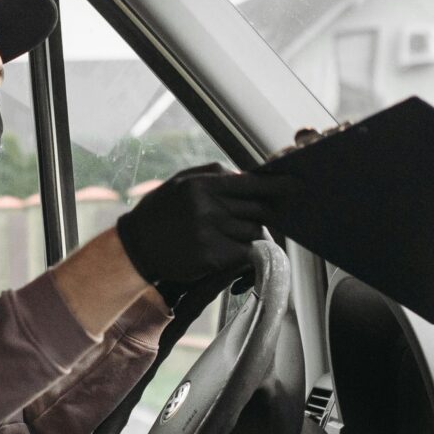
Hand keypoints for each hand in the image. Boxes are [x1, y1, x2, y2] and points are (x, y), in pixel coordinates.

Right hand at [114, 164, 290, 306]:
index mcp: (203, 185)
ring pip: (252, 232)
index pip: (251, 184)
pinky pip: (243, 252)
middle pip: (258, 210)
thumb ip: (215, 175)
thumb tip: (248, 175)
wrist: (136, 246)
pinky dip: (241, 251)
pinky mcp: (211, 258)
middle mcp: (208, 208)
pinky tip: (226, 249)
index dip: (278, 186)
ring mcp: (210, 234)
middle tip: (262, 214)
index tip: (297, 185)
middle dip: (263, 213)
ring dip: (248, 233)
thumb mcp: (182, 181)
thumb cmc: (161, 211)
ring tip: (229, 233)